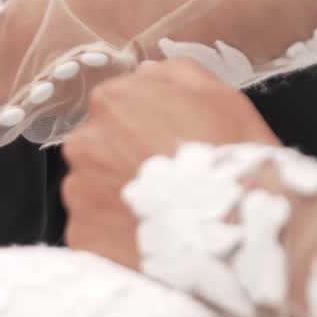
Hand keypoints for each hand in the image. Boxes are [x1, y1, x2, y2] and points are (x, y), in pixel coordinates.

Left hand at [61, 59, 279, 266]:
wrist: (237, 234)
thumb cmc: (232, 161)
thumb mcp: (221, 97)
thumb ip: (176, 75)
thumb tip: (147, 74)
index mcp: (113, 101)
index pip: (117, 107)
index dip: (147, 128)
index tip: (169, 147)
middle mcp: (84, 142)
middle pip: (99, 148)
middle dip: (125, 163)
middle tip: (166, 184)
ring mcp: (78, 192)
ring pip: (92, 190)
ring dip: (118, 199)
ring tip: (160, 216)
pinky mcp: (81, 236)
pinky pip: (94, 231)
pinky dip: (115, 235)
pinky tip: (149, 241)